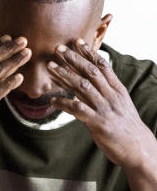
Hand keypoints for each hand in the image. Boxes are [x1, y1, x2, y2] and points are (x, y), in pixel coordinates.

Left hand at [48, 39, 155, 168]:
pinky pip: (78, 109)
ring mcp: (105, 109)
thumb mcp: (119, 105)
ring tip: (50, 67)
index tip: (77, 41)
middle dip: (74, 59)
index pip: (103, 66)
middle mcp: (112, 96)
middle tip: (58, 48)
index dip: (89, 53)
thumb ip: (105, 92)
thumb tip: (90, 81)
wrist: (139, 149)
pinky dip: (64, 103)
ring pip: (83, 87)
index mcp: (118, 90)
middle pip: (91, 72)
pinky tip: (53, 100)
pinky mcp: (98, 123)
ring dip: (65, 75)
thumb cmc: (125, 126)